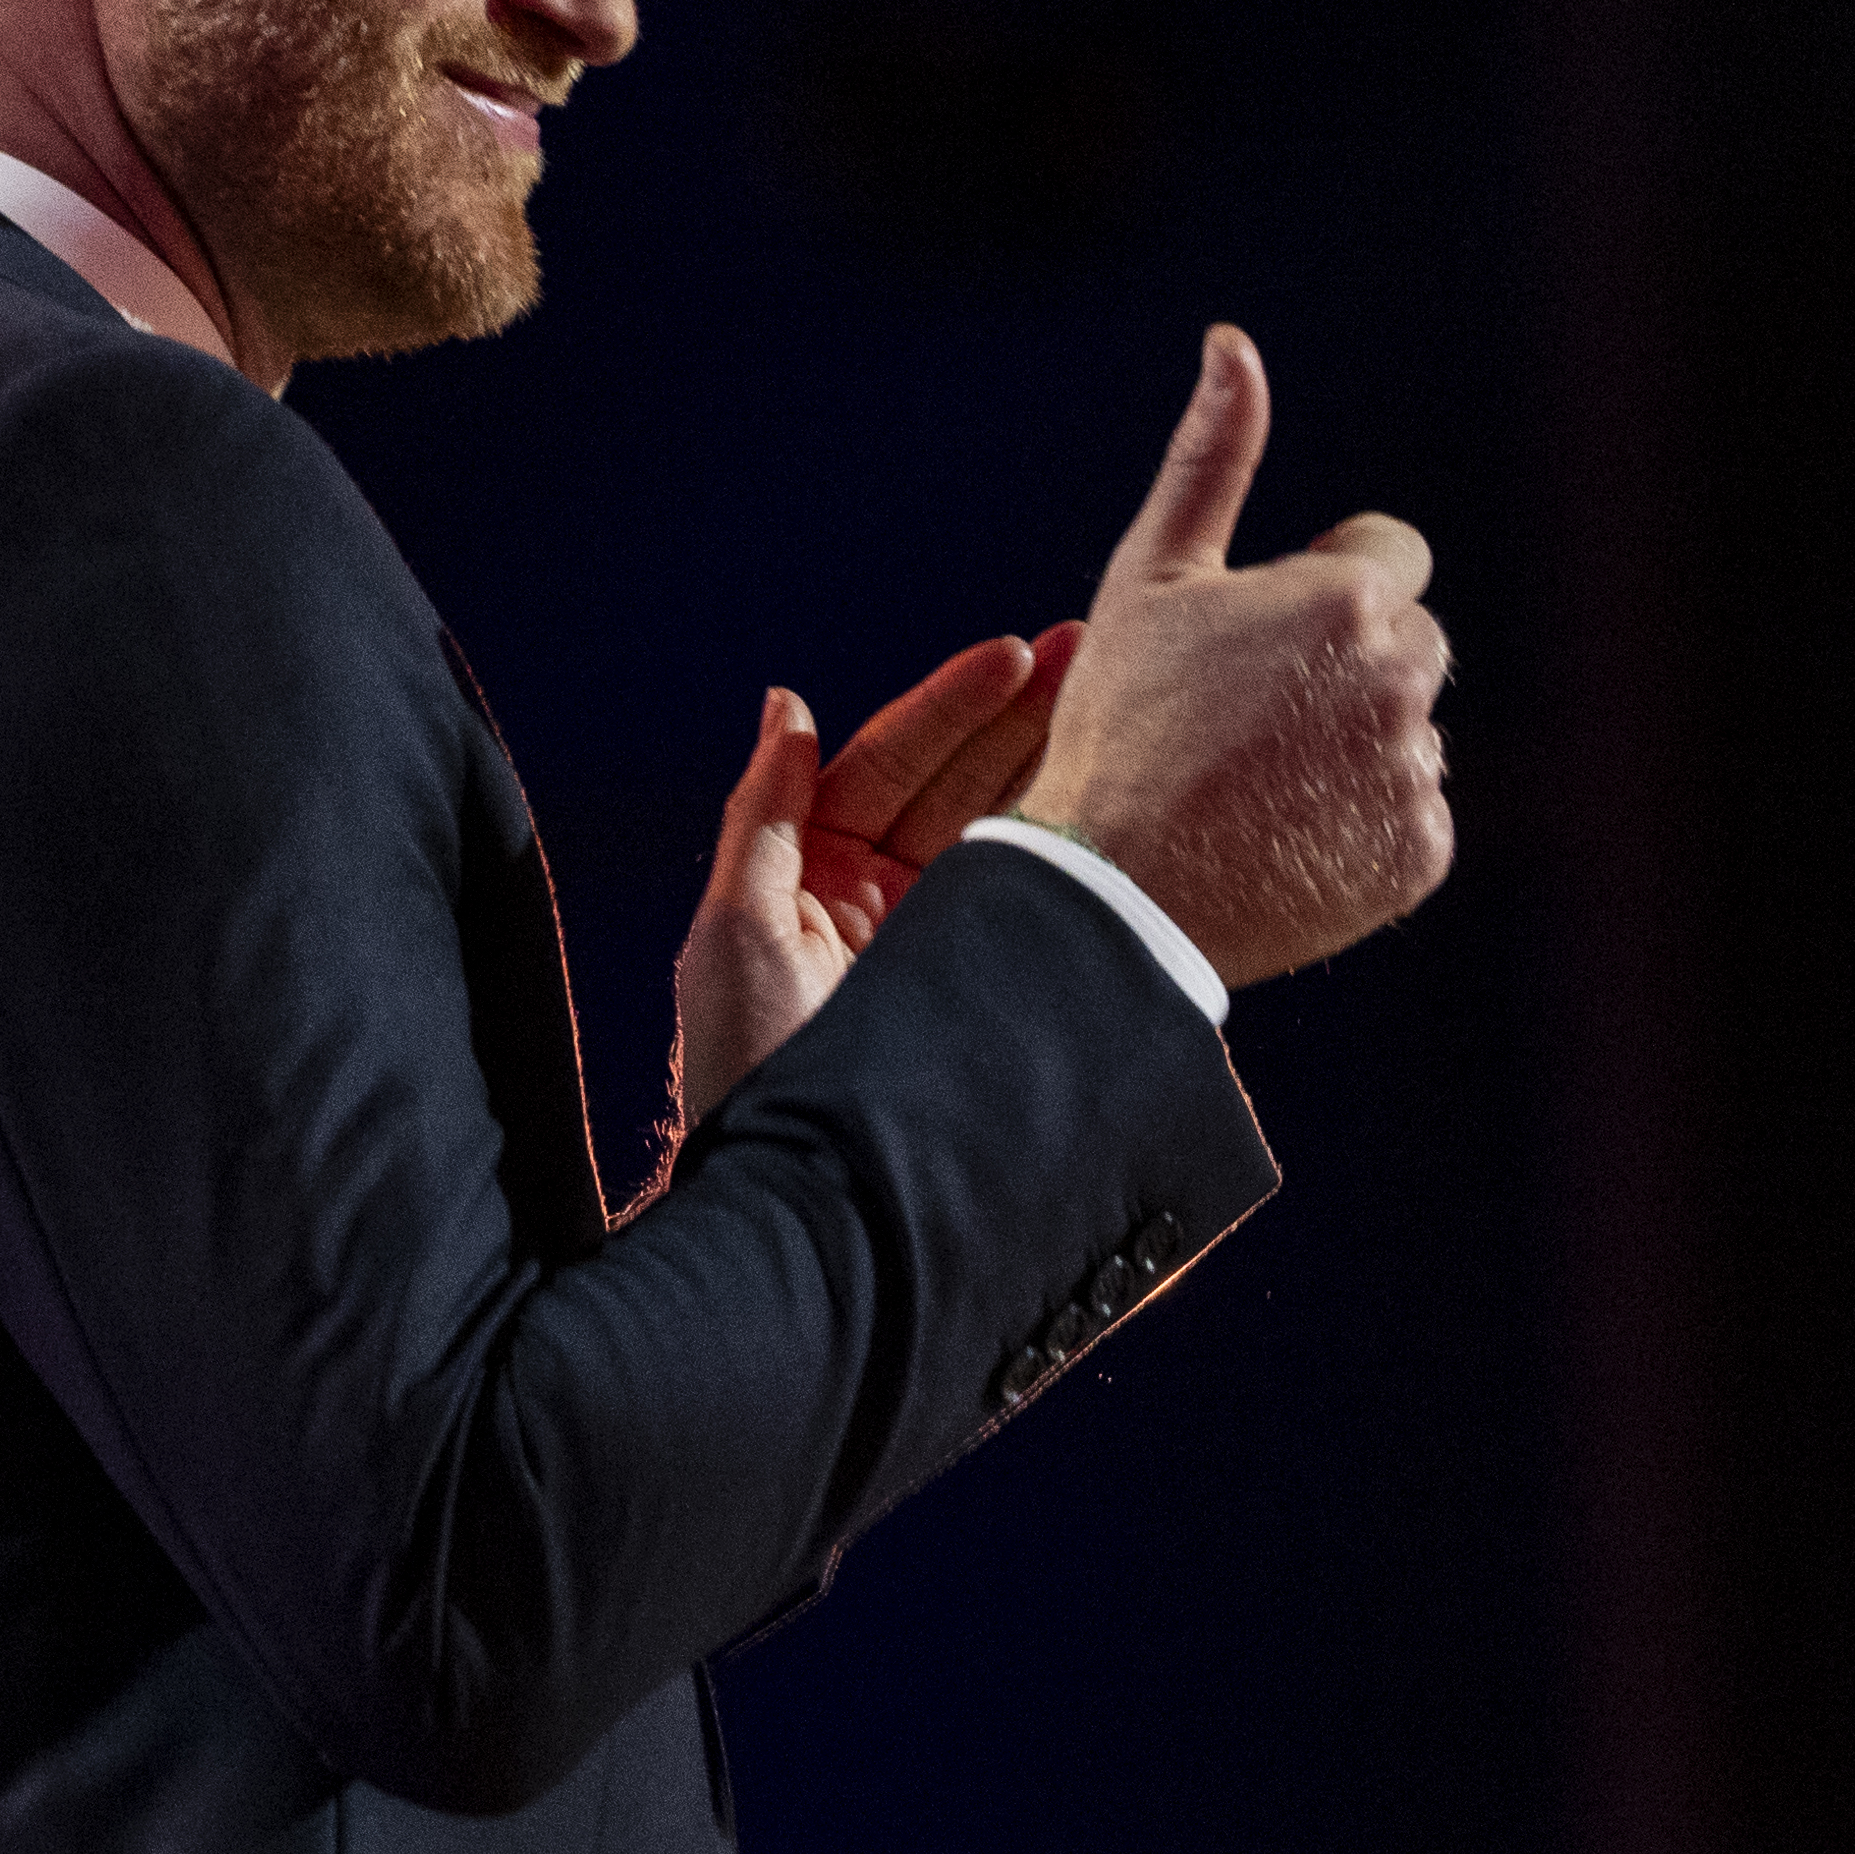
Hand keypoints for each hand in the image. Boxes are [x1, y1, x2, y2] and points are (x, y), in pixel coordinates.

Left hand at [674, 630, 1078, 1127]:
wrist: (809, 1204)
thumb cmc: (750, 1071)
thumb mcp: (734, 933)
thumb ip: (763, 816)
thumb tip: (785, 705)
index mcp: (812, 870)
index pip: (889, 762)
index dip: (953, 705)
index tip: (1015, 654)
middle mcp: (876, 897)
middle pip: (957, 780)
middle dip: (1021, 714)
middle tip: (1091, 649)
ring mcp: (933, 942)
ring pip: (1002, 830)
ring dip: (1054, 764)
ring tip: (1119, 701)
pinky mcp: (981, 988)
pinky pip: (1031, 905)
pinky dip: (1072, 853)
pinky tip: (1120, 804)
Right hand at [1014, 326, 1453, 986]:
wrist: (1110, 888)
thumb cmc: (1116, 722)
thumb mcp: (1151, 575)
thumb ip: (1210, 456)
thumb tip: (1233, 343)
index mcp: (1348, 596)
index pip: (1390, 559)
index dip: (1318, 593)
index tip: (1254, 645)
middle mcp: (1400, 678)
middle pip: (1409, 645)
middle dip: (1347, 667)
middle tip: (1246, 722)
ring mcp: (1414, 772)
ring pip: (1405, 733)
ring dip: (1353, 747)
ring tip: (1256, 786)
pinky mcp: (1419, 855)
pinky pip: (1410, 818)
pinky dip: (1361, 828)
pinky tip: (1283, 838)